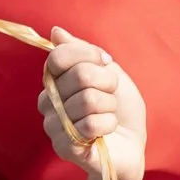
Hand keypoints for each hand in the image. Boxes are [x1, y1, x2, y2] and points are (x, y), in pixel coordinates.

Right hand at [39, 31, 146, 179]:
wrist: (132, 146)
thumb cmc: (120, 109)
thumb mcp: (108, 72)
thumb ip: (82, 52)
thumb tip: (55, 32)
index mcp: (55, 80)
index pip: (59, 56)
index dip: (88, 55)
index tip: (107, 63)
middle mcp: (48, 101)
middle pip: (79, 75)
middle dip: (107, 83)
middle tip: (111, 97)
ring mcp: (53, 125)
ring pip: (88, 100)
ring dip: (110, 107)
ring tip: (108, 116)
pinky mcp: (64, 147)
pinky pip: (90, 125)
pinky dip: (108, 125)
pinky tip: (106, 133)